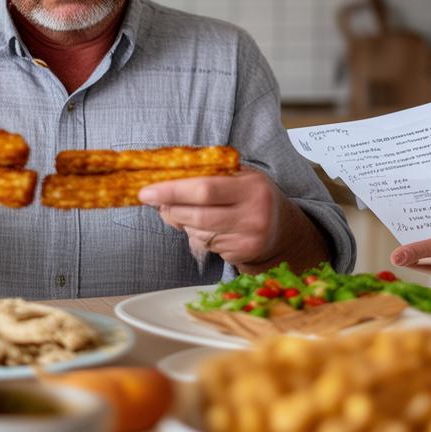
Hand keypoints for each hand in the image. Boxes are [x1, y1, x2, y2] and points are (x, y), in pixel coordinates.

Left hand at [138, 168, 286, 267]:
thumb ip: (209, 176)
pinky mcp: (243, 255)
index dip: (172, 191)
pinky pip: (208, 246)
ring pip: (199, 233)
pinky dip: (199, 236)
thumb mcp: (241, 178)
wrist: (284, 229)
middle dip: (172, 209)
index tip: (146, 192)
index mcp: (252, 187)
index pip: (204, 189)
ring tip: (186, 212)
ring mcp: (250, 239)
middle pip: (198, 216)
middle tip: (158, 203)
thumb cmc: (255, 196)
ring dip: (184, 223)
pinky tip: (208, 228)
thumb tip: (165, 184)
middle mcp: (254, 214)